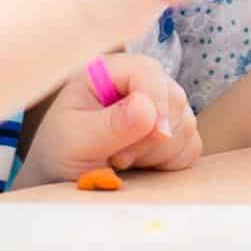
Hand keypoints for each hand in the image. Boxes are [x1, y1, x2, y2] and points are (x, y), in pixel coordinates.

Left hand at [17, 53, 198, 186]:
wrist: (61, 180)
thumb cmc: (59, 154)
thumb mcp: (75, 141)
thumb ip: (110, 125)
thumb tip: (148, 107)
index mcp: (106, 72)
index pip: (147, 70)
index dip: (157, 100)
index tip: (157, 134)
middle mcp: (135, 83)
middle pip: (174, 97)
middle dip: (152, 135)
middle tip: (118, 156)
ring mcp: (156, 106)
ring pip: (187, 123)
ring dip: (159, 151)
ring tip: (122, 160)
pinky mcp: (169, 132)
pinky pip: (191, 145)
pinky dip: (171, 161)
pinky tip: (142, 165)